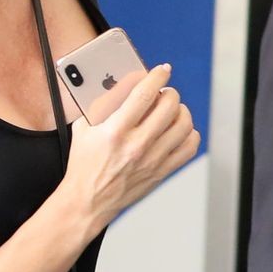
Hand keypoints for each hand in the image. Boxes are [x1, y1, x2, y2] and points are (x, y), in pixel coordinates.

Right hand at [61, 64, 199, 229]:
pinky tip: (177, 130)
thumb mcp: (83, 129)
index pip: (144, 95)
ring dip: (180, 111)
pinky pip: (189, 147)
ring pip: (184, 125)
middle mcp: (136, 146)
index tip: (162, 70)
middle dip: (168, 93)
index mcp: (115, 132)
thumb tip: (122, 82)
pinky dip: (188, 133)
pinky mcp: (161, 173)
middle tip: (162, 93)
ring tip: (171, 111)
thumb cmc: (84, 165)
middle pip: (169, 106)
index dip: (157, 76)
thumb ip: (101, 104)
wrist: (87, 202)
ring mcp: (152, 161)